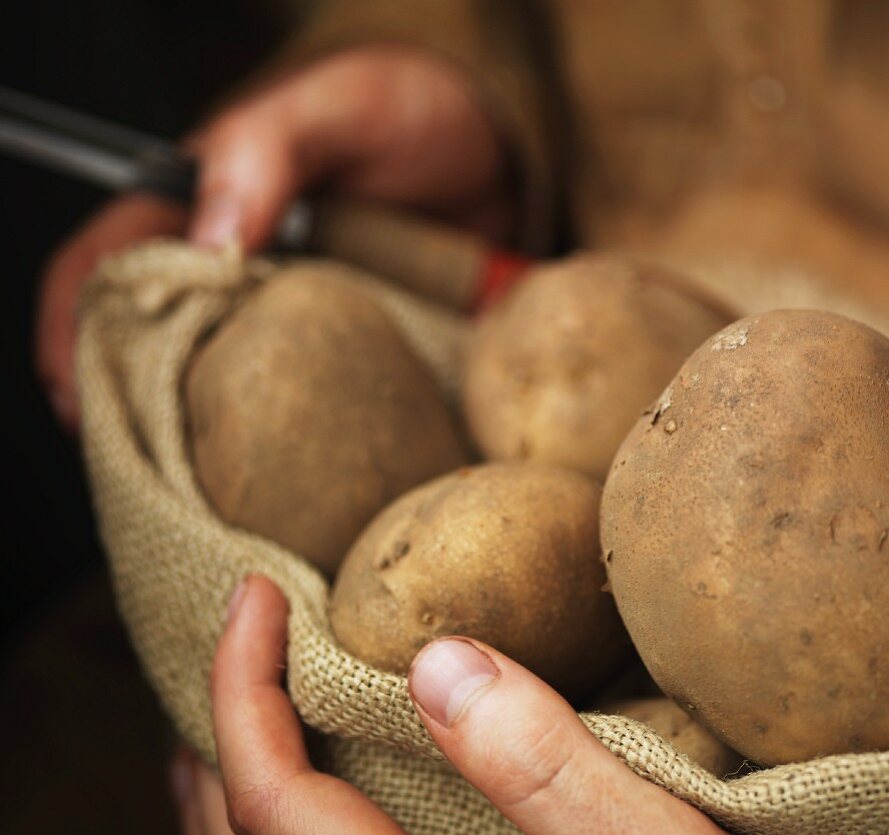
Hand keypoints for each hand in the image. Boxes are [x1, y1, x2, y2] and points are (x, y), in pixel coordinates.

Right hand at [37, 47, 510, 429]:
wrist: (496, 152)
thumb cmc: (404, 110)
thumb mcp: (334, 111)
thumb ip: (266, 155)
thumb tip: (213, 240)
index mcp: (201, 208)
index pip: (105, 269)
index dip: (73, 333)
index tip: (81, 405)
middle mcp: (236, 271)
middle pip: (156, 346)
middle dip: (141, 408)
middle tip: (159, 466)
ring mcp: (292, 315)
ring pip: (229, 383)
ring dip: (217, 433)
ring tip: (219, 484)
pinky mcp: (347, 346)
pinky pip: (311, 397)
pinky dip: (299, 434)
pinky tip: (301, 473)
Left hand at [175, 574, 721, 833]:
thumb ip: (552, 774)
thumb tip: (443, 661)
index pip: (276, 806)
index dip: (243, 688)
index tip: (256, 590)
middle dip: (219, 738)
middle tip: (237, 638)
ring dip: (245, 792)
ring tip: (252, 708)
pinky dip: (301, 826)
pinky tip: (340, 789)